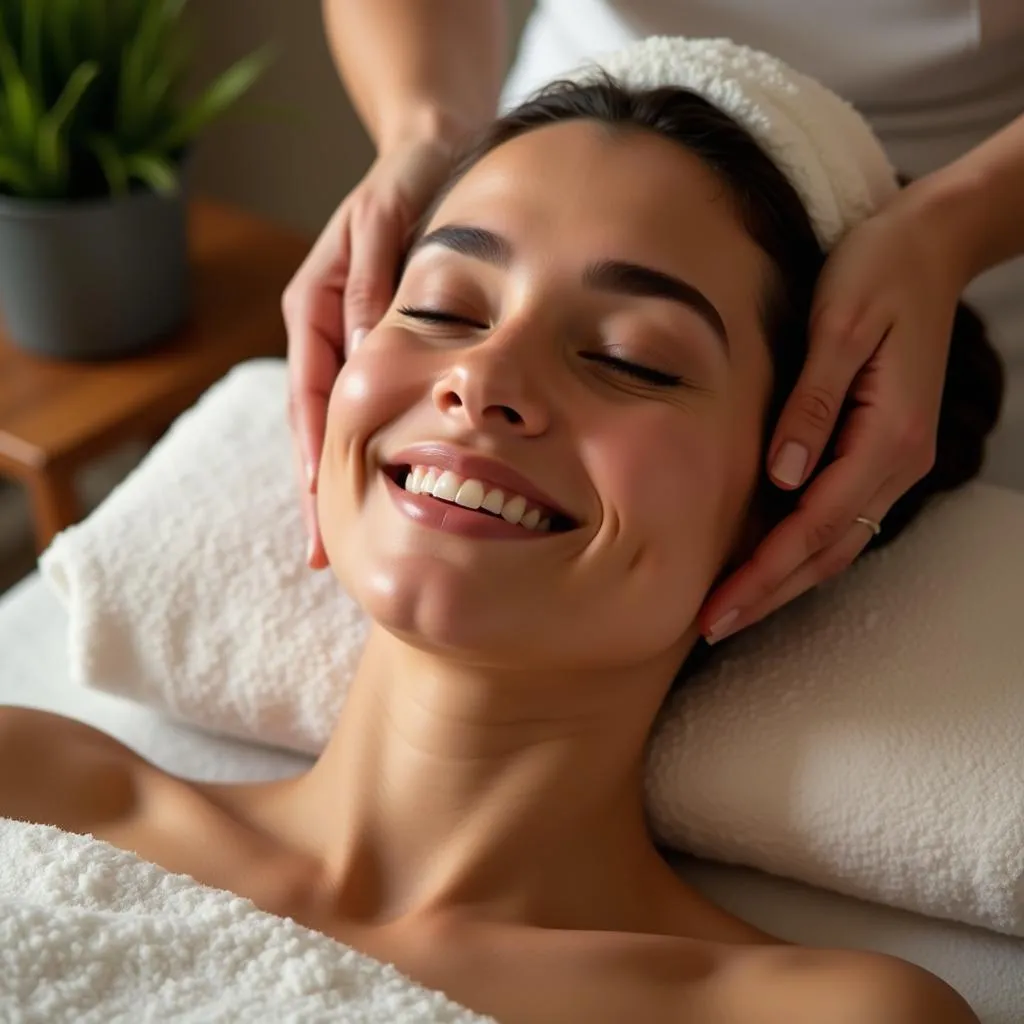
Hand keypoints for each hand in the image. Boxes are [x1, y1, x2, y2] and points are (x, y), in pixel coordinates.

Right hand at [282, 134, 457, 567]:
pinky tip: (380, 493)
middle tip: (324, 557)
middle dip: (317, 491)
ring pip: (339, 425)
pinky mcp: (374, 347)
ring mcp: (348, 344)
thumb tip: (366, 353)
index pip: (310, 396)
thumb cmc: (409, 183)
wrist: (431, 153)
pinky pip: (367, 408)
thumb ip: (373, 285)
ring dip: (337, 483)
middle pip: (314, 425)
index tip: (321, 513)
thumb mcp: (386, 222)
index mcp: (315, 308)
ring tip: (342, 546)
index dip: (315, 456)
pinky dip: (366, 453)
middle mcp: (324, 333)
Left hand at [700, 189, 967, 642]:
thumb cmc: (878, 273)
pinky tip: (765, 561)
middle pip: (826, 552)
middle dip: (768, 594)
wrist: (930, 246)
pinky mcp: (880, 451)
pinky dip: (801, 550)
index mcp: (889, 436)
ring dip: (783, 581)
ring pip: (835, 544)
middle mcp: (898, 462)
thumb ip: (811, 405)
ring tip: (730, 609)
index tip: (716, 606)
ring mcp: (894, 461)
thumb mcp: (838, 327)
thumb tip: (780, 477)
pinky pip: (840, 518)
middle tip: (710, 626)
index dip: (763, 572)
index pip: (815, 526)